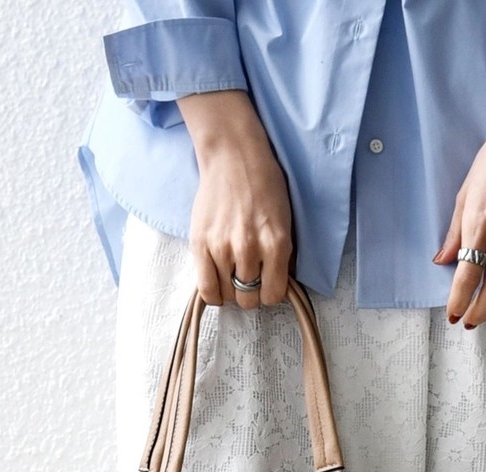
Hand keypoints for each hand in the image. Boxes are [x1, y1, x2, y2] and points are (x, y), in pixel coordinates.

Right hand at [176, 91, 293, 308]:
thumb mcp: (285, 222)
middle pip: (249, 299)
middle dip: (251, 294)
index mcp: (276, 244)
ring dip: (231, 291)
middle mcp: (249, 249)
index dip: (270, 294)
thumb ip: (281, 256)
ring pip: (228, 295)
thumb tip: (277, 285)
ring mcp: (222, 247)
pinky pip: (206, 288)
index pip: (273, 296)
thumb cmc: (263, 187)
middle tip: (249, 279)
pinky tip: (217, 283)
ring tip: (233, 275)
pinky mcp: (200, 244)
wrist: (233, 157)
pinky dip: (213, 293)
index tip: (266, 285)